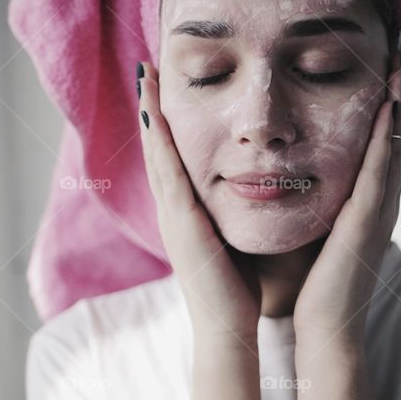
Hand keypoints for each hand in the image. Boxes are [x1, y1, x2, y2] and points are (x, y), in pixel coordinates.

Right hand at [137, 61, 261, 343]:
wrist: (228, 332)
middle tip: (146, 67)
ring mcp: (172, 216)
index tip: (165, 87)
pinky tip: (154, 112)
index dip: (166, 124)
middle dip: (151, 107)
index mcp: (187, 214)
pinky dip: (159, 142)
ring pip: (157, 154)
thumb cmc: (237, 292)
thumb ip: (235, 215)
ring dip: (149, 113)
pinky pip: (167, 173)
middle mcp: (173, 210)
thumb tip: (255, 190)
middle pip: (158, 148)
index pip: (173, 159)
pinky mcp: (181, 224)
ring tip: (145, 75)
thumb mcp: (233, 241)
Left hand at [292, 51, 400, 342]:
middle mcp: (381, 204)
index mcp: (367, 205)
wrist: (321, 329)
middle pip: (398, 139)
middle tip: (399, 54)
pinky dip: (389, 138)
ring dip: (400, 106)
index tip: (381, 70)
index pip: (382, 147)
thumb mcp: (315, 229)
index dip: (387, 109)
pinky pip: (382, 171)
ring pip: (397, 148)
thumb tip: (291, 170)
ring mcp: (380, 213)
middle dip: (399, 96)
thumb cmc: (312, 285)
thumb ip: (313, 200)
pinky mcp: (369, 223)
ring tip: (399, 65)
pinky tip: (389, 106)